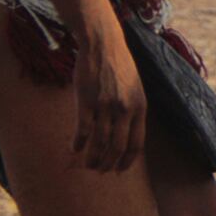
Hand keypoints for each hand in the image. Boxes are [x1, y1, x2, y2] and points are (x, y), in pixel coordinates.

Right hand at [73, 19, 147, 172]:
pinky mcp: (86, 101)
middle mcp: (125, 109)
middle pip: (117, 148)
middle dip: (108, 164)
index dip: (126, 161)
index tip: (119, 170)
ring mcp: (106, 106)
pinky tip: (74, 148)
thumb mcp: (135, 89)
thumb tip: (127, 136)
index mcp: (140, 108)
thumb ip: (133, 111)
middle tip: (99, 170)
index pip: (136, 144)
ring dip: (92, 158)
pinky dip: (78, 143)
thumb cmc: (118, 66)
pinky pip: (83, 130)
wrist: (102, 44)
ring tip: (87, 164)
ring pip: (99, 143)